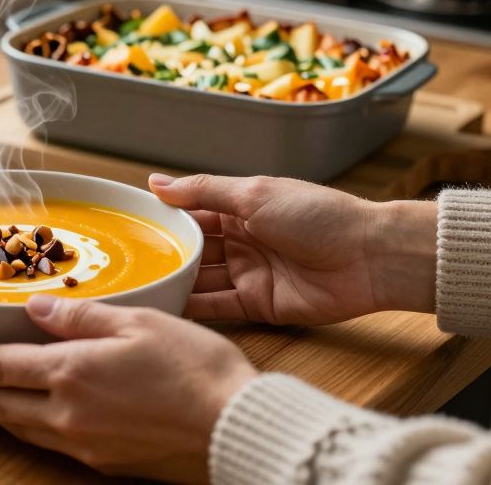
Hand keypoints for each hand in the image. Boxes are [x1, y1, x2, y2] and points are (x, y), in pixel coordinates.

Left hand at [0, 296, 256, 482]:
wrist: (235, 429)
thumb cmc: (196, 369)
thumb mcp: (138, 323)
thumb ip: (81, 316)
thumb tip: (34, 310)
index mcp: (72, 372)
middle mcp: (68, 413)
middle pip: (1, 403)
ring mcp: (86, 443)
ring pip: (23, 428)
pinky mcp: (106, 462)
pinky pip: (51, 444)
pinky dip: (27, 429)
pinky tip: (30, 421)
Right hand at [151, 173, 437, 324]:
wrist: (370, 258)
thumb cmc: (319, 215)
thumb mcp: (254, 194)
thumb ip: (203, 191)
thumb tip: (157, 182)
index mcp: (240, 206)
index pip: (191, 211)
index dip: (161, 217)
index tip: (124, 223)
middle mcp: (240, 239)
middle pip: (192, 248)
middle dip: (162, 254)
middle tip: (120, 261)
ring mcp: (248, 273)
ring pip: (200, 278)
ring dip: (172, 281)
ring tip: (133, 287)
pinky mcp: (257, 305)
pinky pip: (217, 307)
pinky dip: (192, 307)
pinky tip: (162, 308)